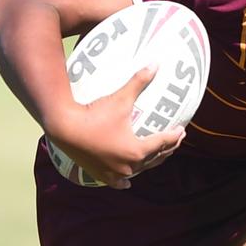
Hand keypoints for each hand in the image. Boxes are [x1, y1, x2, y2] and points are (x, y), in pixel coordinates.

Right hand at [46, 65, 184, 188]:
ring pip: (139, 170)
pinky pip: (117, 182)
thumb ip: (139, 82)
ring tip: (156, 155)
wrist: (63, 127)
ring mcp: (115, 173)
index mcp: (137, 150)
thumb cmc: (93, 114)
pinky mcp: (101, 175)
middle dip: (167, 149)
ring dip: (149, 163)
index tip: (181, 130)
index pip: (163, 143)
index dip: (174, 136)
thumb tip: (156, 64)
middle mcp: (129, 166)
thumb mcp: (120, 98)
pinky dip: (124, 181)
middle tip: (175, 140)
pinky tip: (127, 182)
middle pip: (155, 158)